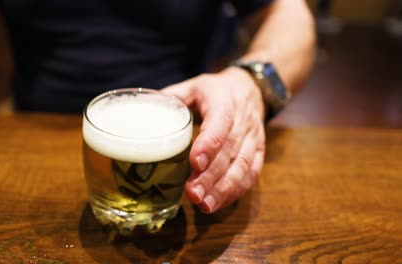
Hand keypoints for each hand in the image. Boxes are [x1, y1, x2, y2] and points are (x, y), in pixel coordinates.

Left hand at [162, 67, 265, 213]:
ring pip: (243, 165)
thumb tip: (143, 112)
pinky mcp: (258, 150)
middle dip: (211, 176)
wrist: (249, 88)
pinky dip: (236, 191)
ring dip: (224, 188)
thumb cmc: (215, 90)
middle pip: (230, 150)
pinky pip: (252, 173)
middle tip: (192, 194)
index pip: (219, 123)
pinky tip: (219, 203)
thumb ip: (171, 98)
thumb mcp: (193, 86)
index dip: (209, 144)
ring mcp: (253, 136)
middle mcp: (242, 119)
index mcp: (223, 100)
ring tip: (204, 205)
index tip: (194, 163)